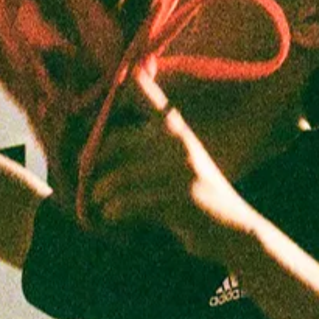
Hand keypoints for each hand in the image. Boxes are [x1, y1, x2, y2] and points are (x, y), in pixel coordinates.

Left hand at [85, 73, 257, 263]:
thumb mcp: (179, 158)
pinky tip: (112, 217)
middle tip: (83, 178)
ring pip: (117, 177)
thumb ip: (147, 141)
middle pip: (113, 143)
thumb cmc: (195, 195)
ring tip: (97, 202)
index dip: (119, 87)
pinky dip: (113, 213)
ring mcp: (180, 169)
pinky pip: (128, 203)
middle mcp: (176, 141)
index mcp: (174, 126)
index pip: (141, 90)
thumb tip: (91, 142)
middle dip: (91, 164)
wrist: (234, 231)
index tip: (95, 102)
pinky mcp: (180, 199)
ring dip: (100, 194)